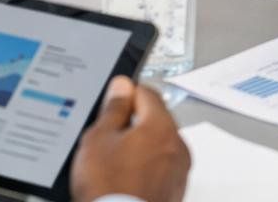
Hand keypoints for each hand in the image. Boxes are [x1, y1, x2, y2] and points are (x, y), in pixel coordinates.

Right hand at [71, 76, 189, 201]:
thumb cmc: (109, 188)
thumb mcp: (99, 138)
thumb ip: (113, 108)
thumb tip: (122, 87)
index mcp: (161, 127)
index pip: (148, 92)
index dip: (127, 93)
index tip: (113, 100)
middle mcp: (177, 146)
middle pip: (156, 119)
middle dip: (134, 122)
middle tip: (109, 135)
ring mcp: (179, 171)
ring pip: (159, 144)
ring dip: (140, 145)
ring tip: (114, 161)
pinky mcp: (175, 190)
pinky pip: (161, 167)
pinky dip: (146, 166)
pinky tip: (125, 177)